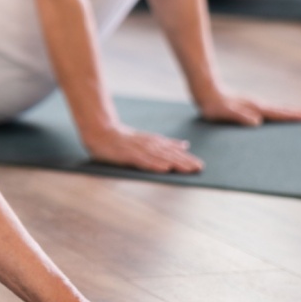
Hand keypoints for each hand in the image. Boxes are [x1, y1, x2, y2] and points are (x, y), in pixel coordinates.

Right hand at [82, 123, 202, 173]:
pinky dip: (154, 164)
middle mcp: (148, 145)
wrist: (100, 132)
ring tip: (187, 169)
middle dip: (185, 161)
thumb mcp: (147, 140)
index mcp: (154, 142)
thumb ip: (165, 143)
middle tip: (199, 168)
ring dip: (175, 163)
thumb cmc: (123, 139)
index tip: (200, 165)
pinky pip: (142, 161)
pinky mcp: (128, 154)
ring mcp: (138, 149)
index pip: (173, 151)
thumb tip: (184, 144)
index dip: (187, 158)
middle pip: (169, 154)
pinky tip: (164, 168)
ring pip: (159, 157)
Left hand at [197, 91, 300, 126]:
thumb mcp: (223, 113)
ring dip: (294, 113)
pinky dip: (283, 114)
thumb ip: (238, 116)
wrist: (206, 92)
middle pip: (285, 110)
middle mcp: (259, 106)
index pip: (280, 114)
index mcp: (256, 108)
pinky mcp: (252, 107)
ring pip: (280, 110)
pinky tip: (284, 118)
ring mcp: (257, 106)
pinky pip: (272, 111)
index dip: (296, 116)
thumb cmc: (213, 106)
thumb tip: (256, 122)